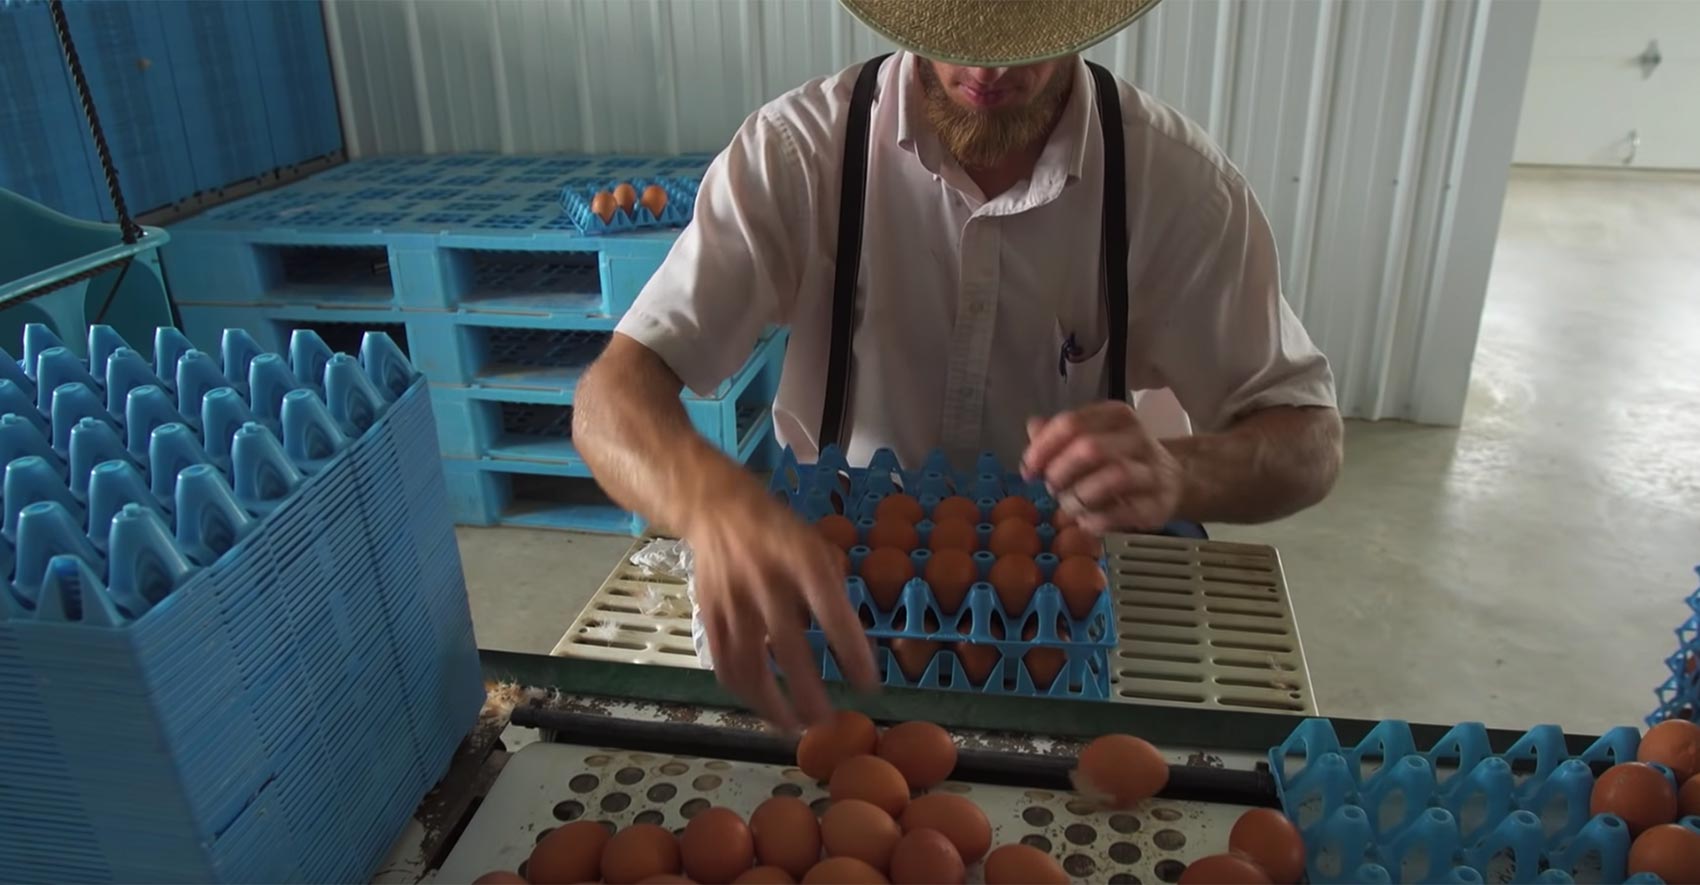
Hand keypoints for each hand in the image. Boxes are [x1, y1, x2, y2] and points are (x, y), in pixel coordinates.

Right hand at [686, 487, 876, 730]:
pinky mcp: (709, 615)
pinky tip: (761, 707)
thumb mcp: (817, 546)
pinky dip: (743, 692)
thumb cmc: (778, 532)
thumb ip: (833, 589)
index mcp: (802, 561)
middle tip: (828, 722)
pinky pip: (724, 664)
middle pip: (787, 648)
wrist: (717, 510)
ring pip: (749, 665)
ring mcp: (732, 601)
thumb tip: (853, 639)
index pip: (831, 612)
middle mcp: (766, 582)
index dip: (851, 651)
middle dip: (808, 692)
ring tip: (793, 728)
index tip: (868, 685)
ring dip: (772, 704)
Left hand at [1021, 402, 1183, 533]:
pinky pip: (1121, 513)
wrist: (1174, 481)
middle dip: (1060, 472)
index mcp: (1116, 416)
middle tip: (1052, 487)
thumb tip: (1033, 427)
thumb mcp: (1092, 438)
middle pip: (1089, 448)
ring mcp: (1151, 471)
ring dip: (1079, 497)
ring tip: (1069, 506)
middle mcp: (1137, 438)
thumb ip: (1060, 434)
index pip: (1071, 423)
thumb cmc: (1122, 459)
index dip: (1042, 448)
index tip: (1029, 469)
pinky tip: (1087, 521)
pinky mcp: (1158, 505)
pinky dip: (1095, 520)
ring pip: (1111, 478)